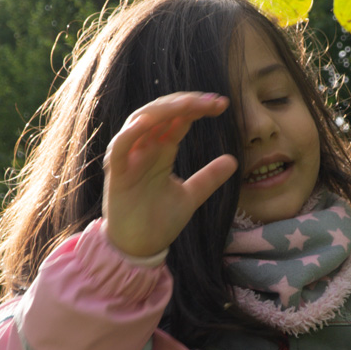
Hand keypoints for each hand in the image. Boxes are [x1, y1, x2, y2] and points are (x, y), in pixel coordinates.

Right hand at [101, 92, 236, 257]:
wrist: (140, 248)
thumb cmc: (159, 220)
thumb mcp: (191, 196)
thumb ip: (208, 178)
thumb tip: (234, 161)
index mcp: (161, 150)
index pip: (178, 119)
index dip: (197, 108)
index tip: (222, 104)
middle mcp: (144, 149)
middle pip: (161, 113)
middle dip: (186, 103)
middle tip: (212, 101)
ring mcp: (130, 159)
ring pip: (140, 122)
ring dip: (163, 110)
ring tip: (187, 103)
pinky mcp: (117, 174)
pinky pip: (119, 148)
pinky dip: (129, 133)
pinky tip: (146, 123)